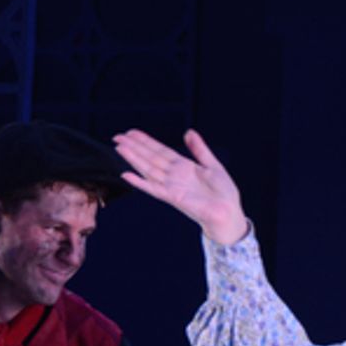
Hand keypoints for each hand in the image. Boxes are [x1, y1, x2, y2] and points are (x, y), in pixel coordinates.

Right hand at [113, 129, 248, 244]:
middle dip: (134, 147)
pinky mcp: (173, 197)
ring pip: (148, 169)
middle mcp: (174, 175)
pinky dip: (140, 182)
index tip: (131, 133)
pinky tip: (126, 175)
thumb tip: (189, 132)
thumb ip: (199, 149)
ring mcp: (171, 186)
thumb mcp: (212, 164)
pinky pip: (153, 188)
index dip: (145, 141)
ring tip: (119, 148)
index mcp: (183, 166)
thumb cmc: (223, 193)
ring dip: (133, 159)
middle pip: (149, 157)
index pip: (159, 150)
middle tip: (117, 137)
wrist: (228, 212)